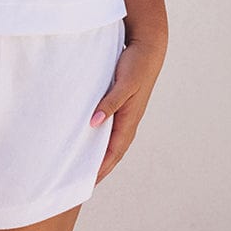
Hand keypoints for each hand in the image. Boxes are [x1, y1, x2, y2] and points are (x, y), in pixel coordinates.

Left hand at [91, 38, 164, 184]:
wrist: (148, 48)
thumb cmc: (136, 65)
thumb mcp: (123, 84)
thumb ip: (110, 103)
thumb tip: (94, 123)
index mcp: (129, 119)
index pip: (113, 152)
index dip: (101, 168)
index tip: (87, 183)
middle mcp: (128, 120)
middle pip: (112, 151)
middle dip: (100, 168)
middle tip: (81, 182)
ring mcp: (126, 113)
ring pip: (111, 140)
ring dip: (100, 154)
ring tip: (83, 166)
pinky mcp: (120, 104)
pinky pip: (109, 128)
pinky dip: (100, 138)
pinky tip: (89, 137)